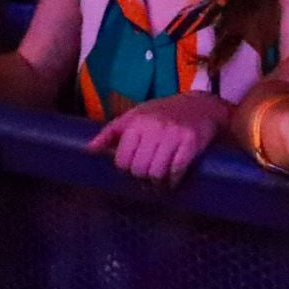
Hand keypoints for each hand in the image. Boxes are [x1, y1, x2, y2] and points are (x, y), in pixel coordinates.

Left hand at [85, 92, 230, 186]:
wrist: (200, 106)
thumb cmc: (162, 112)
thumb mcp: (135, 115)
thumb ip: (111, 132)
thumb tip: (89, 150)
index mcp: (136, 122)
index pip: (122, 160)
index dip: (125, 168)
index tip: (131, 169)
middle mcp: (154, 127)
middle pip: (139, 169)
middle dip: (141, 178)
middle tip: (145, 177)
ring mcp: (174, 135)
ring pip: (156, 174)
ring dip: (157, 183)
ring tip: (158, 180)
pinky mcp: (191, 142)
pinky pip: (176, 171)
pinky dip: (172, 181)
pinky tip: (172, 180)